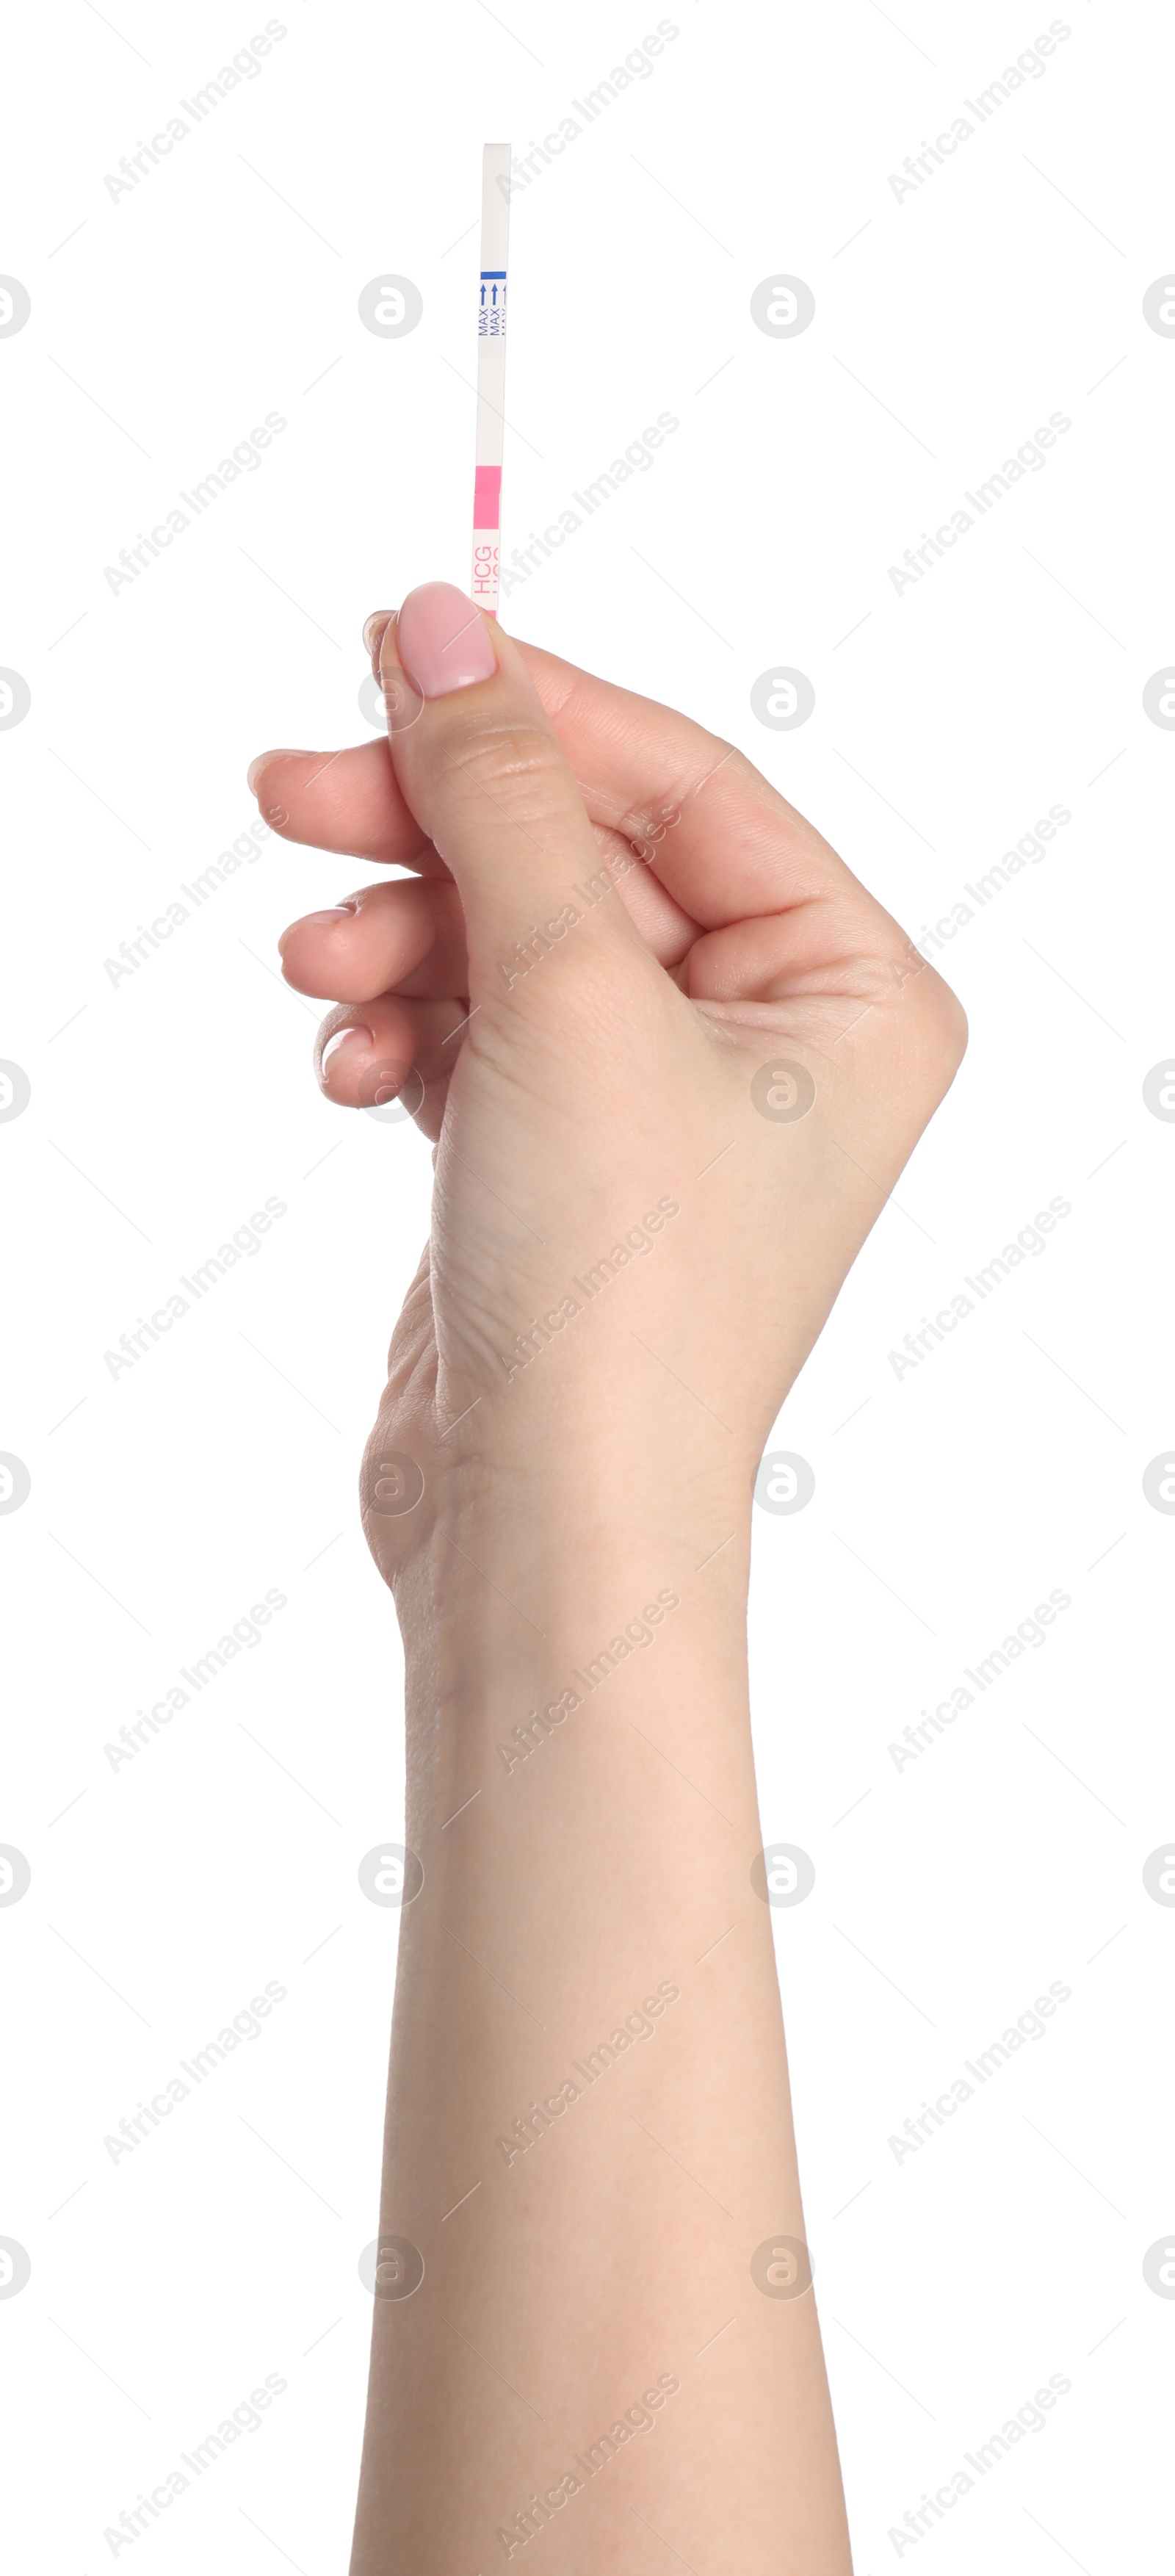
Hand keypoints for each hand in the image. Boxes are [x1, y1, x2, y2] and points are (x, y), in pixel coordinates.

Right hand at [250, 582, 964, 1580]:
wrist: (545, 1523)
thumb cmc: (623, 1291)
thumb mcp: (564, 995)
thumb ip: (503, 794)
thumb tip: (439, 624)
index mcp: (850, 986)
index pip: (684, 783)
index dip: (535, 710)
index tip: (392, 647)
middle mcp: (771, 1037)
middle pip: (578, 854)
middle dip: (435, 829)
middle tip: (294, 787)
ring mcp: (658, 1103)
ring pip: (504, 941)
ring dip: (397, 938)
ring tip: (318, 972)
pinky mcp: (557, 1160)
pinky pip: (467, 1032)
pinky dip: (398, 1031)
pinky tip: (350, 1068)